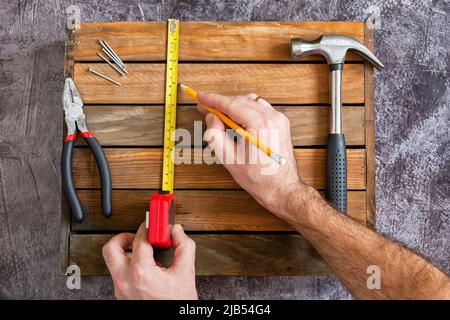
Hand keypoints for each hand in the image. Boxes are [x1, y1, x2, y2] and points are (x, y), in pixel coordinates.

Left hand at [102, 223, 197, 299]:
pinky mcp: (121, 294)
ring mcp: (121, 289)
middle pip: (111, 248)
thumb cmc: (177, 304)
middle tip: (140, 236)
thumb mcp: (186, 273)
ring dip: (126, 251)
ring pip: (113, 261)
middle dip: (124, 237)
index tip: (155, 224)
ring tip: (144, 251)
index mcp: (141, 273)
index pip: (139, 240)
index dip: (149, 227)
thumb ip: (184, 247)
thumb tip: (177, 231)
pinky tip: (146, 266)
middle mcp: (125, 281)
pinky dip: (130, 264)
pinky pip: (119, 273)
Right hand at [197, 92, 304, 222]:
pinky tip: (237, 122)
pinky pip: (260, 109)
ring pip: (251, 102)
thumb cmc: (259, 178)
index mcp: (260, 125)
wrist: (282, 189)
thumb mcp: (229, 159)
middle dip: (221, 103)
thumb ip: (215, 134)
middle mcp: (272, 118)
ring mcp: (279, 119)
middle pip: (241, 100)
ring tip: (220, 118)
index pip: (231, 104)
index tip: (200, 97)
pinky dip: (246, 111)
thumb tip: (211, 117)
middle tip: (205, 109)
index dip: (213, 99)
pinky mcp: (281, 123)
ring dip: (234, 106)